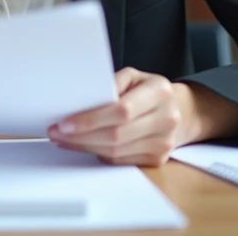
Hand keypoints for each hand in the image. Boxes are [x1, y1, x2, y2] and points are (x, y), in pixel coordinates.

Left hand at [47, 68, 192, 166]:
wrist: (181, 110)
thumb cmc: (149, 90)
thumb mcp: (133, 76)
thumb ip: (110, 84)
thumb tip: (82, 99)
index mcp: (160, 92)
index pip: (122, 110)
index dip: (91, 119)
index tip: (66, 122)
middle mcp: (166, 119)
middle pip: (116, 135)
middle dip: (81, 136)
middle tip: (56, 132)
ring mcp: (164, 143)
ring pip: (116, 152)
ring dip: (84, 146)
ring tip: (64, 139)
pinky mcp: (157, 159)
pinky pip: (120, 160)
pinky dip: (97, 153)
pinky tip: (83, 145)